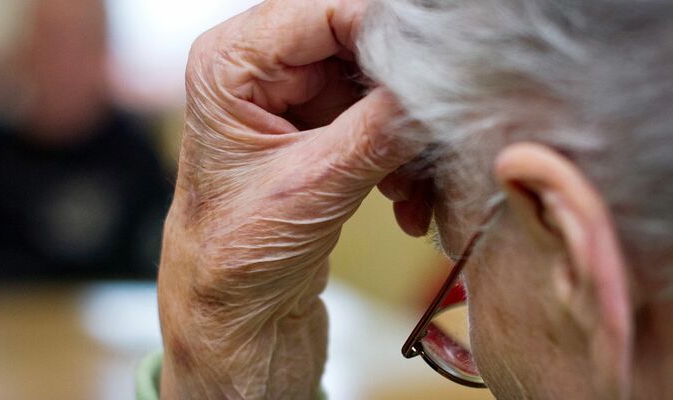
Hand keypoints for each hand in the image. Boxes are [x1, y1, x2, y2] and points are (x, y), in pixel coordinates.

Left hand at [159, 0, 424, 397]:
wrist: (235, 318)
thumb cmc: (235, 261)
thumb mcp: (312, 188)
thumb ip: (380, 129)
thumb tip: (443, 86)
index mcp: (229, 64)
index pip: (325, 11)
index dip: (387, 34)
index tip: (440, 67)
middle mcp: (258, 70)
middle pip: (357, 45)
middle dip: (402, 94)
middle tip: (436, 131)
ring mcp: (292, 100)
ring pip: (376, 87)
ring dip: (407, 137)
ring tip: (414, 187)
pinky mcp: (320, 132)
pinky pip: (379, 121)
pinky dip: (401, 158)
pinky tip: (405, 203)